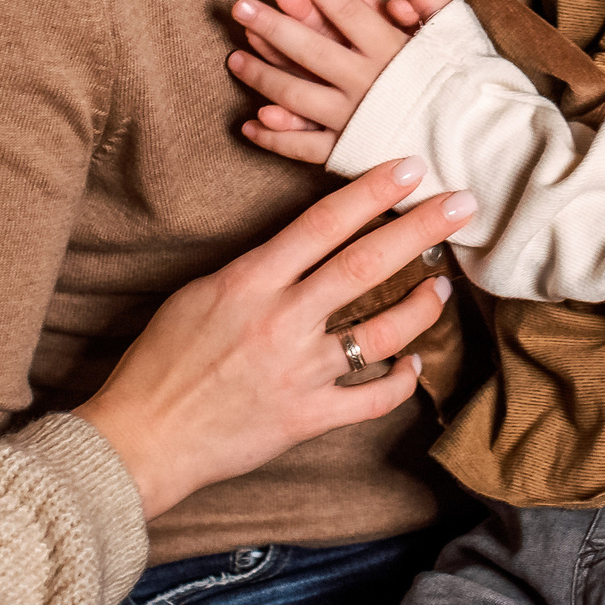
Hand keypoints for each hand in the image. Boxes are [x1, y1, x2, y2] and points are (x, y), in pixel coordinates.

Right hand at [75, 155, 476, 518]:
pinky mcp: (306, 418)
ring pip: (382, 331)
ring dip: (421, 304)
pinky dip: (401, 380)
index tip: (410, 166)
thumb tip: (300, 246)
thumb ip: (256, 269)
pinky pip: (371, 398)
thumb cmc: (161, 360)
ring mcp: (298, 371)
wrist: (142, 438)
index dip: (372, 191)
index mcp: (250, 281)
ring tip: (442, 284)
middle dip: (420, 228)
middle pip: (365, 264)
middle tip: (462, 204)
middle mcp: (281, 320)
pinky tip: (415, 364)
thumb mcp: (201, 293)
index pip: (323, 222)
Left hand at [231, 0, 456, 165]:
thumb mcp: (460, 38)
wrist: (484, 151)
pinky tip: (248, 124)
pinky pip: (304, 148)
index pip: (347, 9)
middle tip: (241, 6)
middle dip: (272, 25)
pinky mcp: (350, 153)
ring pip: (296, 95)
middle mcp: (366, 84)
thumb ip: (433, 2)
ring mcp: (354, 120)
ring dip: (262, 75)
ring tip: (234, 57)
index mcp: (392, 51)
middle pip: (309, 49)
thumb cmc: (472, 89)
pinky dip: (274, 138)